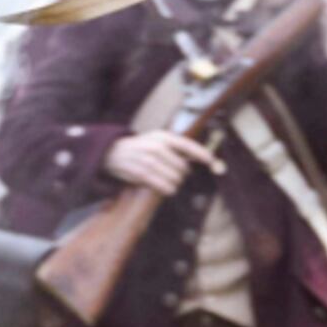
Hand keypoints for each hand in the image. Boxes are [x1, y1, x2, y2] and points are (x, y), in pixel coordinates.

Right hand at [105, 130, 220, 196]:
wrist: (113, 152)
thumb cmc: (141, 148)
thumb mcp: (157, 141)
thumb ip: (178, 148)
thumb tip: (205, 157)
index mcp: (162, 137)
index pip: (187, 145)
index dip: (201, 153)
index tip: (212, 161)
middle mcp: (156, 147)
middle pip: (182, 167)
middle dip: (182, 173)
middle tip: (175, 174)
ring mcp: (149, 161)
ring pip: (175, 178)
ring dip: (175, 183)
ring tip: (168, 180)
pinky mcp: (142, 174)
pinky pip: (165, 186)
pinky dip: (168, 189)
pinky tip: (165, 187)